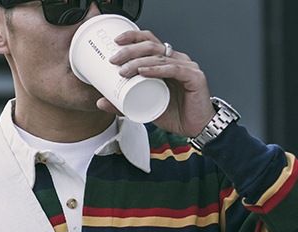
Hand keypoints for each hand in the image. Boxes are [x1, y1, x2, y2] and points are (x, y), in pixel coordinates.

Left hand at [98, 30, 215, 137]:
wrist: (196, 128)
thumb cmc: (176, 114)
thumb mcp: (145, 108)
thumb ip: (124, 104)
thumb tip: (101, 102)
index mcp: (167, 61)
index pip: (149, 41)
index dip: (133, 38)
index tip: (116, 43)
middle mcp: (177, 59)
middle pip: (151, 46)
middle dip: (130, 50)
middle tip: (114, 60)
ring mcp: (186, 66)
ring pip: (159, 57)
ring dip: (138, 62)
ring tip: (124, 70)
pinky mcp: (194, 77)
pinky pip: (173, 69)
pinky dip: (157, 69)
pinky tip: (144, 71)